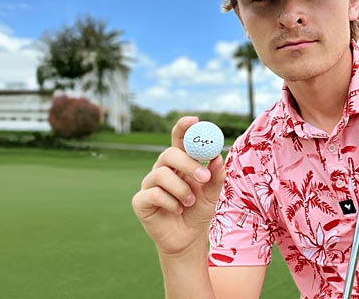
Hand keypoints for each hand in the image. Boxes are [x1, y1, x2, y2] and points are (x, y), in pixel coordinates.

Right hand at [131, 116, 225, 257]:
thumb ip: (216, 175)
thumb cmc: (199, 210)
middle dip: (188, 163)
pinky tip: (176, 210)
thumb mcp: (213, 192)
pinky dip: (170, 203)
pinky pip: (153, 194)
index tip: (194, 120)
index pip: (179, 138)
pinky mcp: (140, 201)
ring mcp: (149, 184)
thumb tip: (217, 157)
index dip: (183, 126)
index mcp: (180, 162)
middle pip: (169, 153)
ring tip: (190, 202)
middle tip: (203, 178)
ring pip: (161, 174)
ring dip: (181, 189)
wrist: (188, 239)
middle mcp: (162, 169)